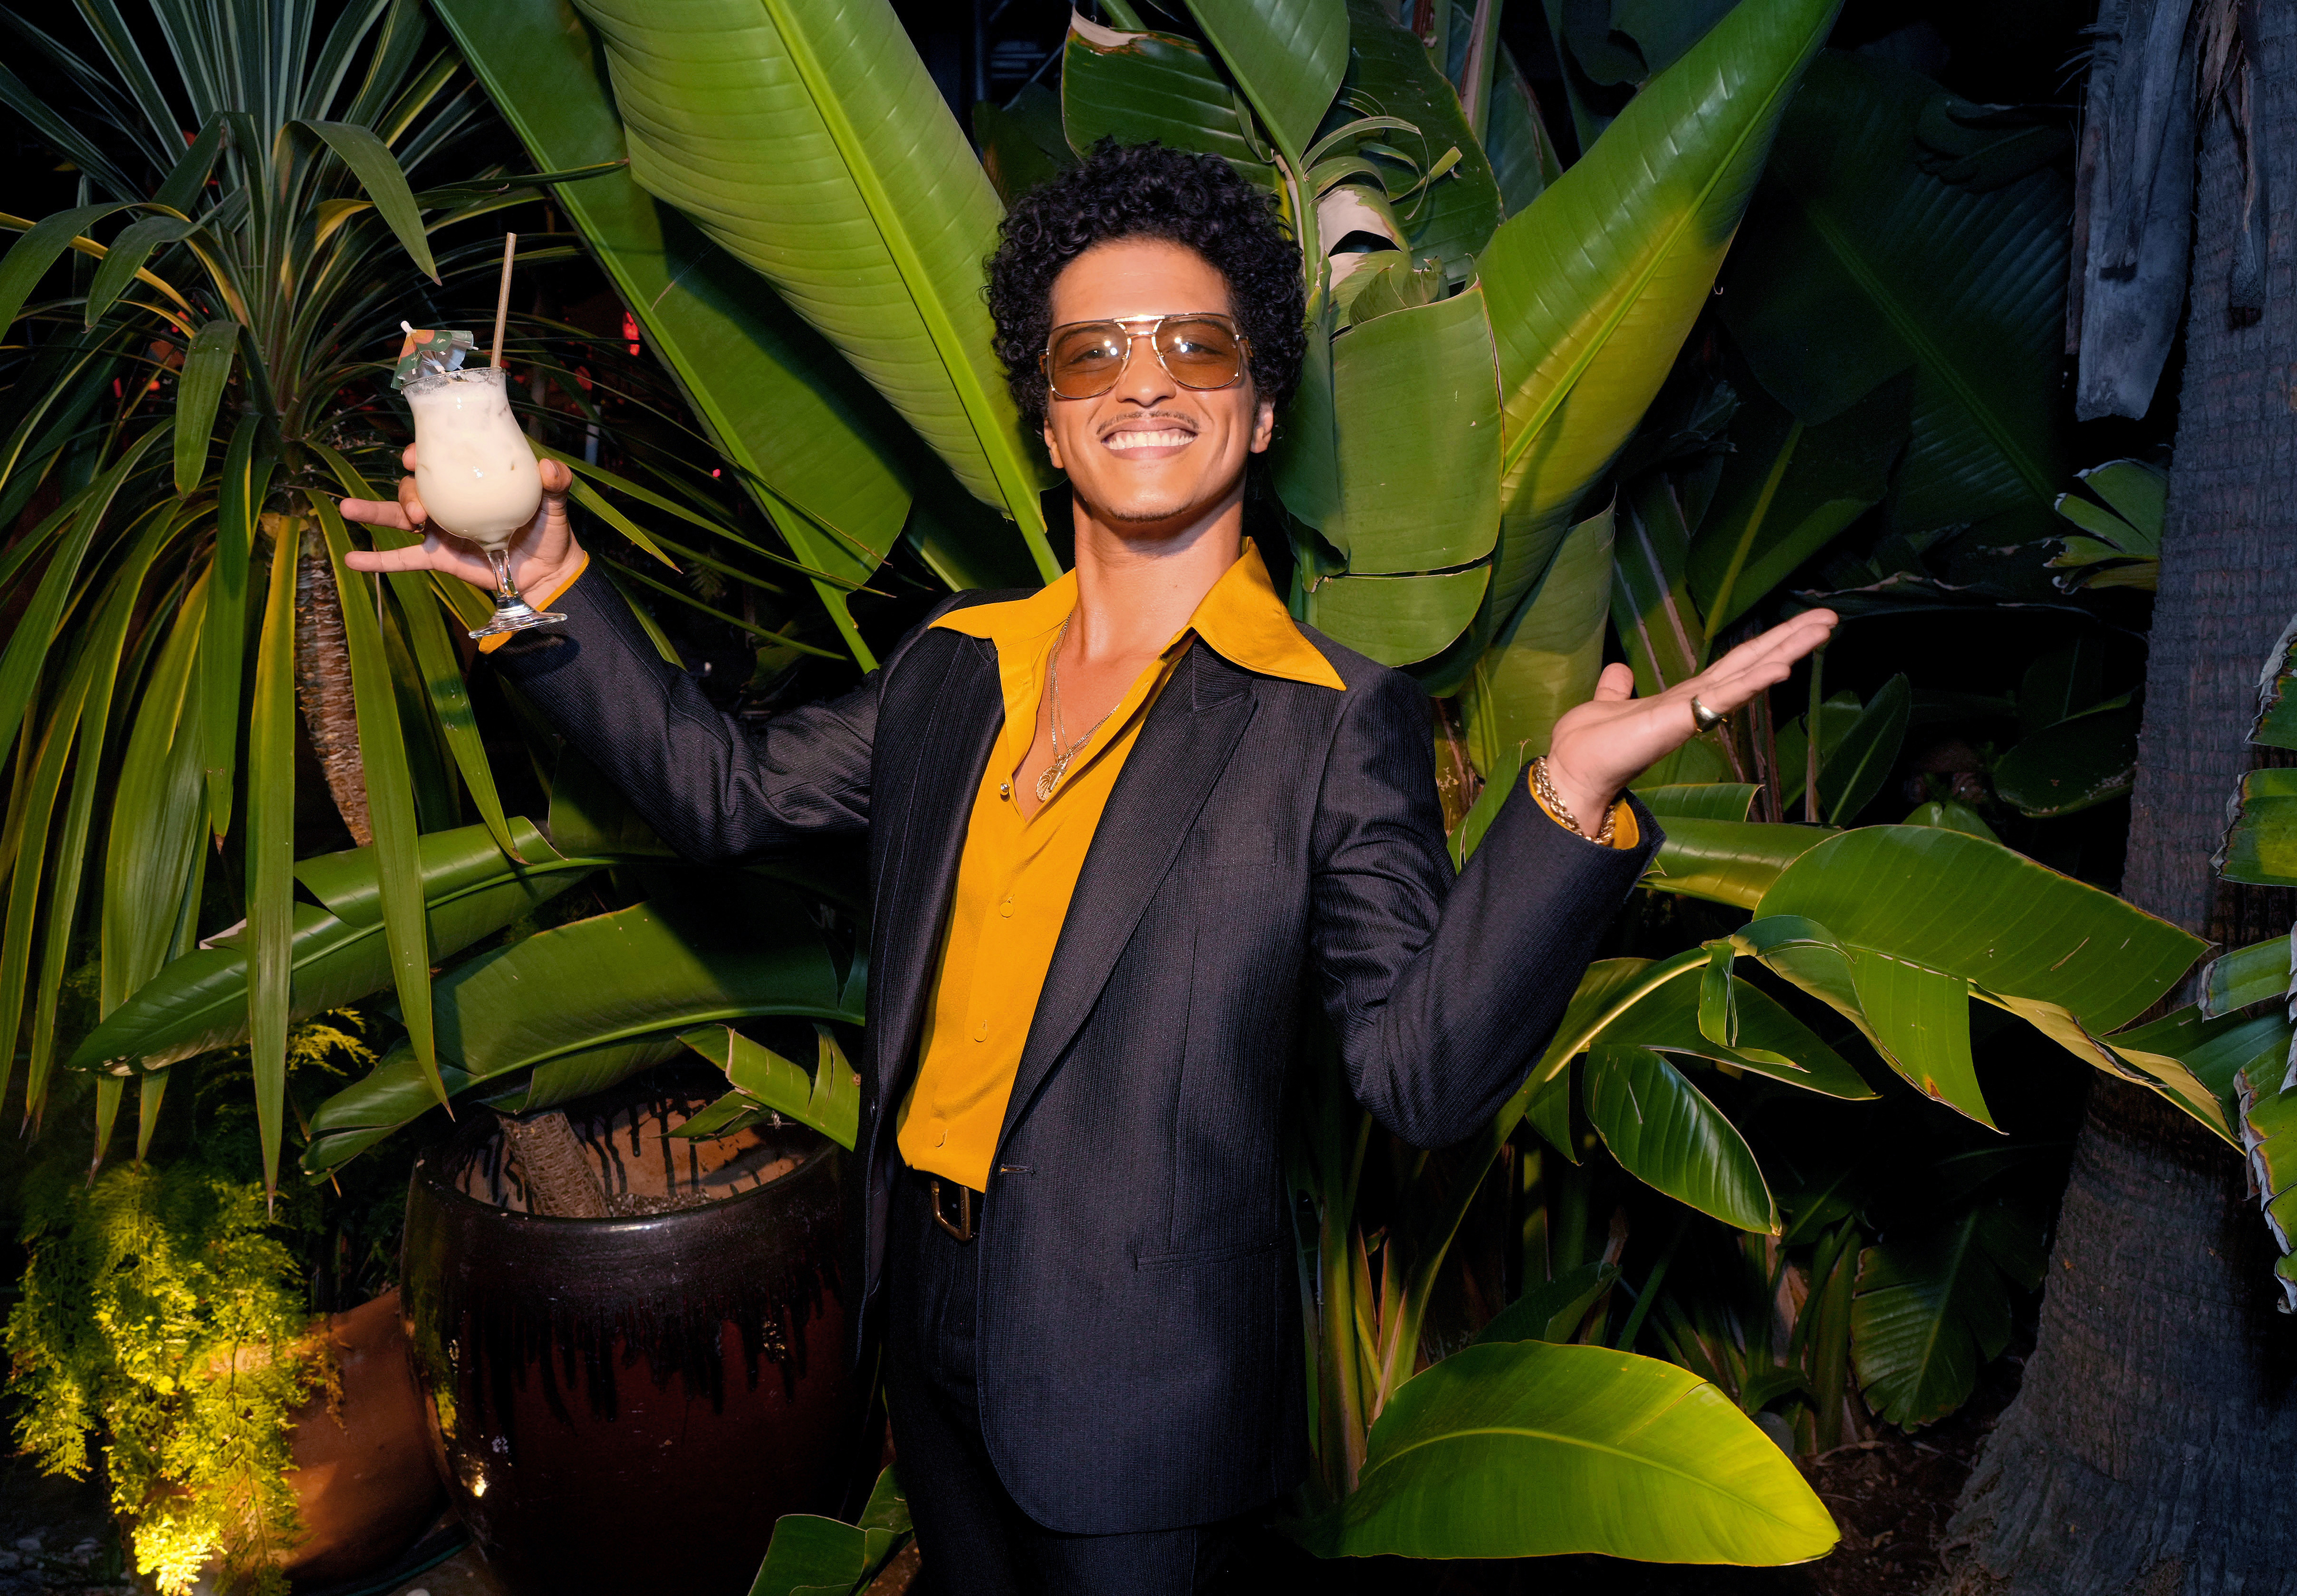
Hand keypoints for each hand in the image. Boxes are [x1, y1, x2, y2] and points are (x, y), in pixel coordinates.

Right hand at [339, 445, 582, 596]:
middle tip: (417, 509)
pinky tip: (352, 559)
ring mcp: (440, 529)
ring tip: (349, 509)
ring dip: (373, 511)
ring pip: (399, 515)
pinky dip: (377, 560)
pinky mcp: (439, 557)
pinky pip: (402, 558)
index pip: (437, 457)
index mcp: (471, 479)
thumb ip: (555, 482)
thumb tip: (548, 468)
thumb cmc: (549, 531)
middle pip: (413, 486)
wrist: (548, 572)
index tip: (412, 455)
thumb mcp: (555, 502)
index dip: (419, 451)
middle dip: (406, 491)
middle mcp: (450, 500)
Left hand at [1543, 610, 1839, 824]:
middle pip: (1752, 663)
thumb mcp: (1610, 702)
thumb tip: (1619, 671)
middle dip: (1791, 640)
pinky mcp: (1680, 719)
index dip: (1767, 643)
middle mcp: (1697, 702)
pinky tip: (1781, 667)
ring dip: (1786, 651)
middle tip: (1830, 619)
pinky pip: (1723, 697)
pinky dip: (1752, 682)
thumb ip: (1618, 688)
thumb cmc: (1593, 745)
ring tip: (1822, 630)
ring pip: (1748, 675)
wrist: (1573, 771)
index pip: (1734, 663)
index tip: (1800, 624)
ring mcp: (1692, 711)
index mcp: (1685, 697)